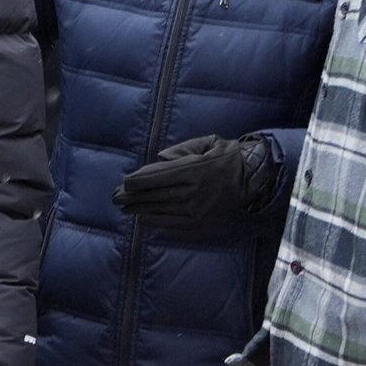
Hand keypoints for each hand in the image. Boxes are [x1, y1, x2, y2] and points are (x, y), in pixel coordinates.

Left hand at [113, 133, 281, 226]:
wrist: (250, 178)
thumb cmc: (223, 156)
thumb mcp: (204, 143)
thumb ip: (179, 150)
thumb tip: (157, 161)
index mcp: (192, 169)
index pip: (155, 177)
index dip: (136, 181)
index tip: (125, 182)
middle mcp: (193, 190)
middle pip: (154, 195)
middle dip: (131, 197)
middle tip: (116, 197)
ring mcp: (196, 208)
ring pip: (160, 209)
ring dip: (139, 209)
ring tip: (125, 208)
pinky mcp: (199, 222)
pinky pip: (171, 223)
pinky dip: (154, 220)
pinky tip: (142, 217)